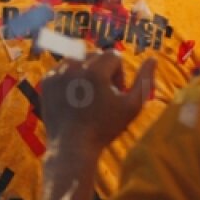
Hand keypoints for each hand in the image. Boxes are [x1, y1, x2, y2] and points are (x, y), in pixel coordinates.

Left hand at [41, 52, 155, 157]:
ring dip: (86, 70)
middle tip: (102, 95)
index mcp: (95, 70)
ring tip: (88, 95)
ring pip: (77, 58)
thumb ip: (145, 80)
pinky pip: (63, 68)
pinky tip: (74, 96)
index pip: (113, 55)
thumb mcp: (133, 106)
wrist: (72, 145)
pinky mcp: (46, 80)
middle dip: (102, 70)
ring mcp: (57, 73)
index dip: (118, 74)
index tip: (115, 93)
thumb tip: (153, 58)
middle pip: (95, 55)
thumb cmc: (106, 127)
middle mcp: (73, 67)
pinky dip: (70, 77)